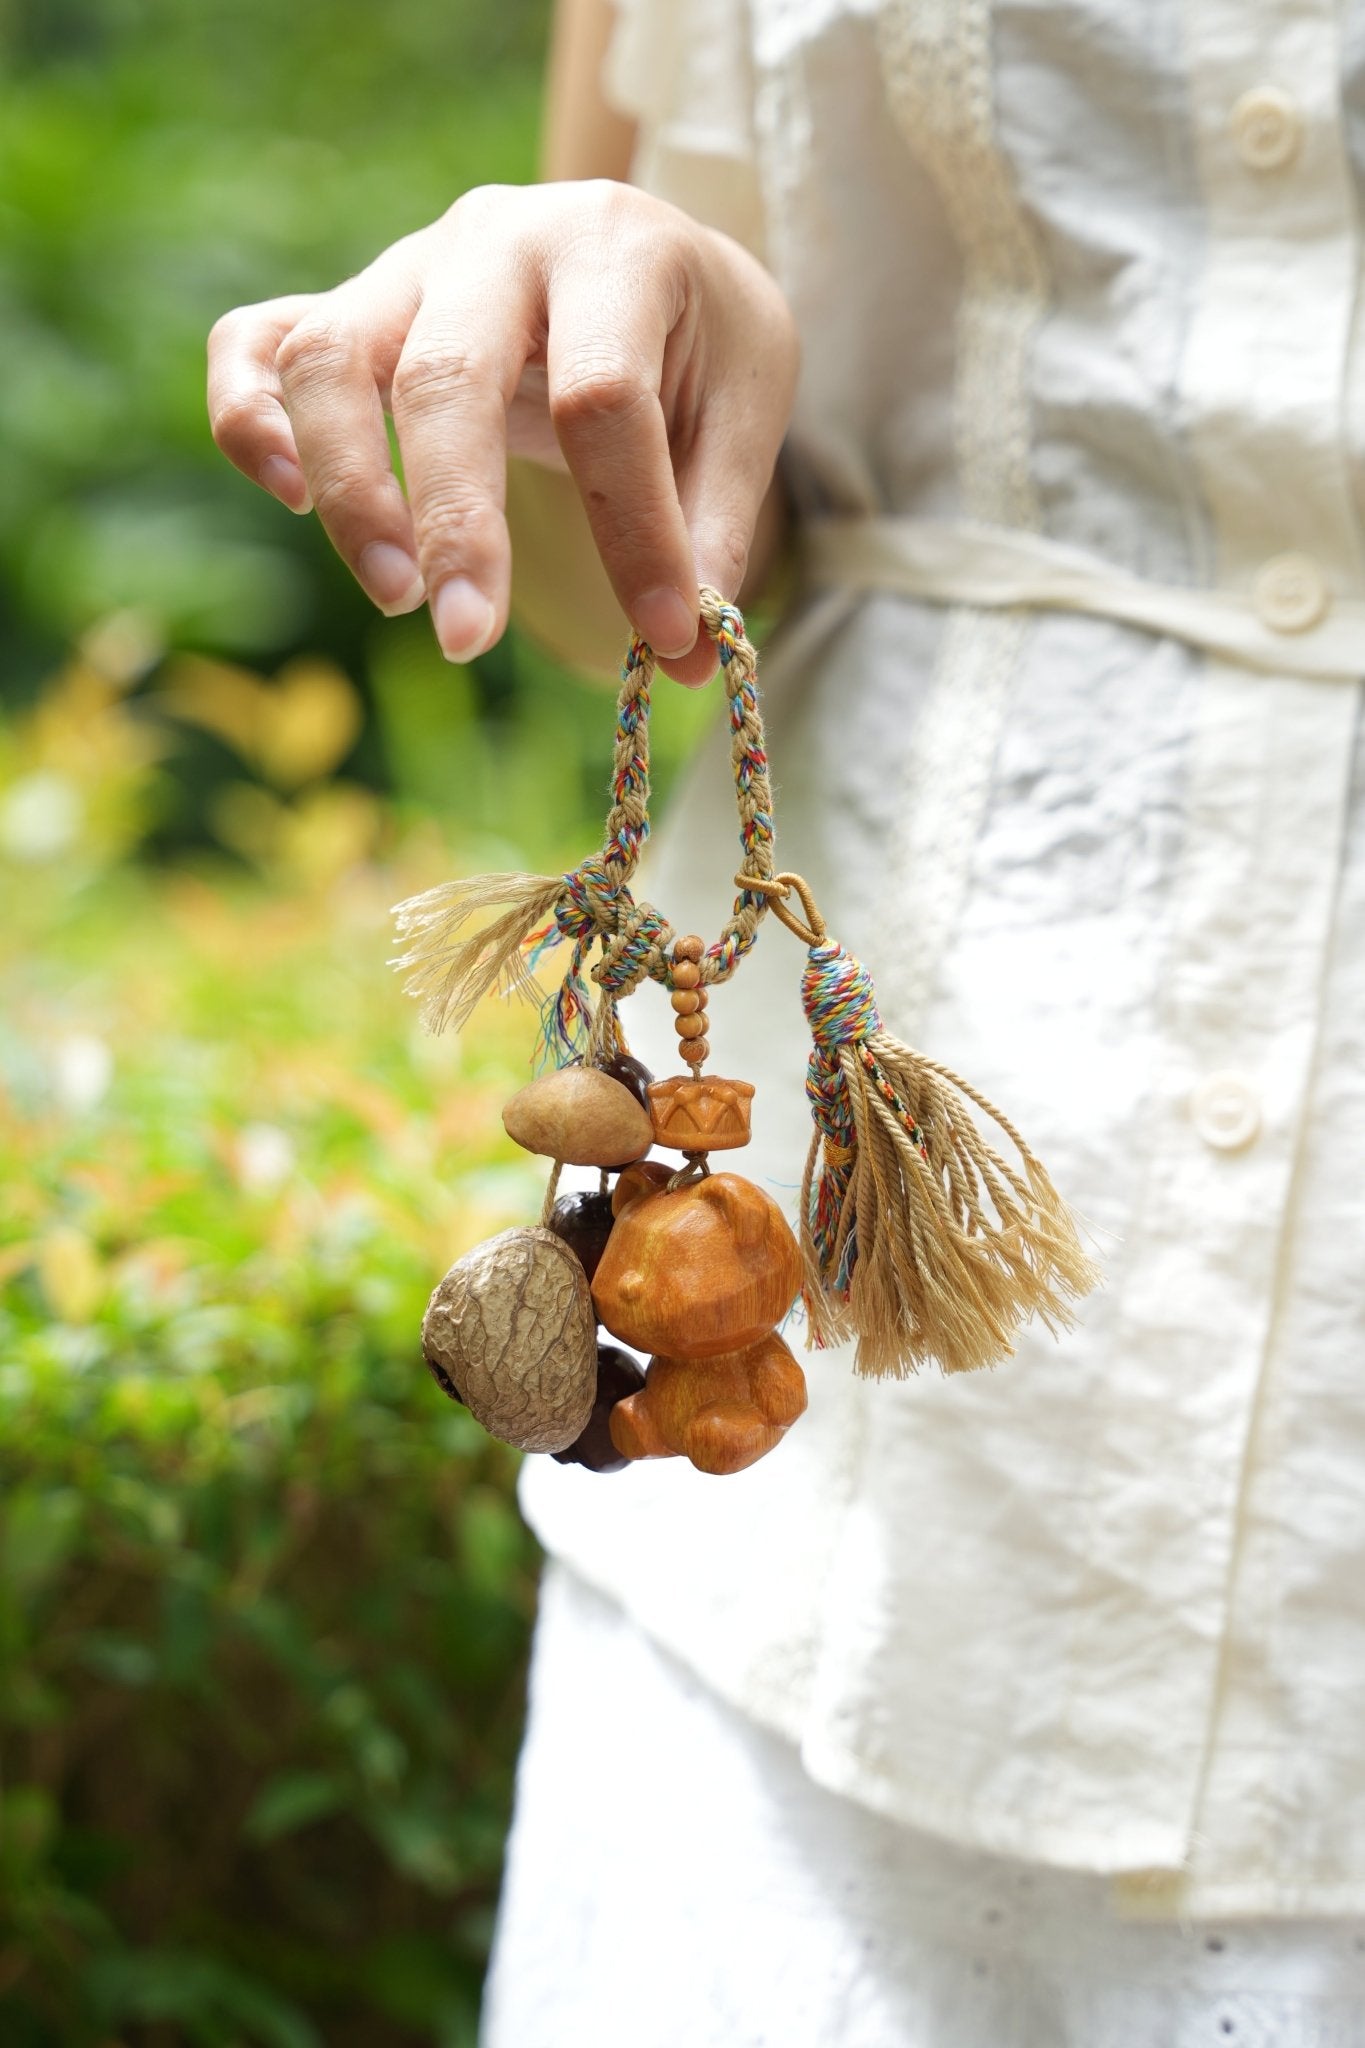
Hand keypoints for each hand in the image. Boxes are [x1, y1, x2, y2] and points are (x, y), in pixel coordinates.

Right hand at [207, 180, 798, 684]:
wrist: (645, 254)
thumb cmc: (694, 341)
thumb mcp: (741, 410)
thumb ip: (712, 525)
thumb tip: (687, 657)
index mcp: (613, 248)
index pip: (605, 399)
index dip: (633, 528)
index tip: (665, 633)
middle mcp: (495, 239)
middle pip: (445, 376)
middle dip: (454, 522)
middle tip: (470, 639)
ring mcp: (405, 266)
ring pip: (330, 360)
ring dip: (349, 486)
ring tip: (398, 594)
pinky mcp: (347, 304)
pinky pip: (255, 344)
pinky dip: (249, 418)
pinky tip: (286, 496)